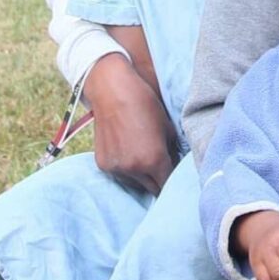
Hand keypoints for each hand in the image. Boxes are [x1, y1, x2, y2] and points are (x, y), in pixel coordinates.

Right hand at [83, 53, 178, 196]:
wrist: (112, 90)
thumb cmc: (145, 104)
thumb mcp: (167, 128)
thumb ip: (172, 151)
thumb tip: (175, 165)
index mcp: (154, 160)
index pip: (168, 184)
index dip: (173, 179)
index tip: (174, 174)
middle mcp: (134, 169)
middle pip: (152, 188)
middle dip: (158, 179)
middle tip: (160, 167)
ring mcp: (116, 168)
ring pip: (135, 184)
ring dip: (141, 176)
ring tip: (142, 156)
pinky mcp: (103, 164)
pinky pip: (119, 175)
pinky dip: (125, 169)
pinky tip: (127, 152)